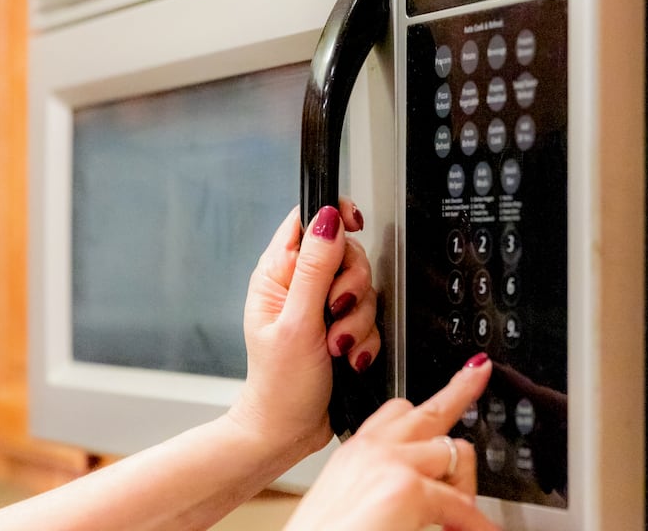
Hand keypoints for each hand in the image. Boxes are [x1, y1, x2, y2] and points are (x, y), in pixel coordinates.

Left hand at [229, 201, 378, 461]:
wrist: (288, 432)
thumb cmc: (279, 385)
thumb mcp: (297, 323)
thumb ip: (314, 269)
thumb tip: (327, 219)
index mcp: (277, 275)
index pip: (307, 219)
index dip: (334, 215)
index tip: (354, 226)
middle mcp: (299, 286)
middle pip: (347, 253)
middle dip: (352, 286)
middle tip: (336, 311)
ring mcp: (322, 308)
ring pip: (364, 288)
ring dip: (358, 321)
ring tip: (338, 347)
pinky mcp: (342, 328)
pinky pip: (371, 318)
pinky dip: (365, 339)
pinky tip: (350, 358)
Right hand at [283, 354, 500, 530]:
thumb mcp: (353, 498)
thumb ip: (384, 480)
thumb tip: (427, 485)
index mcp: (356, 451)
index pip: (399, 409)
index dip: (432, 394)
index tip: (454, 374)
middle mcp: (372, 448)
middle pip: (431, 412)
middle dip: (460, 391)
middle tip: (477, 374)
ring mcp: (390, 462)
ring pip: (455, 454)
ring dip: (464, 486)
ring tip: (457, 518)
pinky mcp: (406, 488)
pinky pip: (461, 504)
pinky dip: (473, 525)